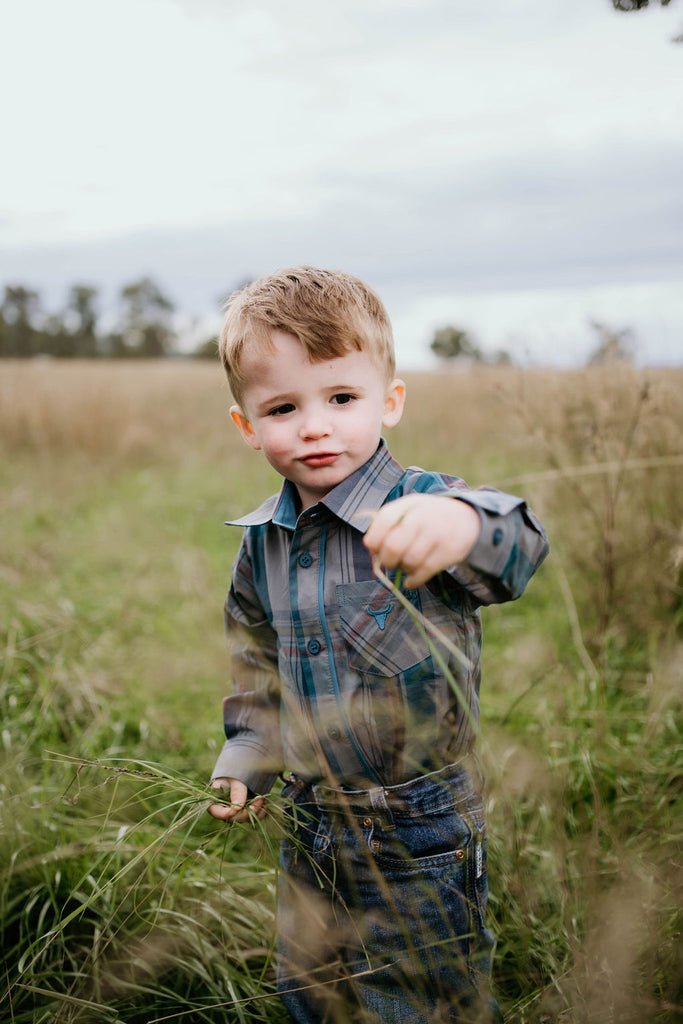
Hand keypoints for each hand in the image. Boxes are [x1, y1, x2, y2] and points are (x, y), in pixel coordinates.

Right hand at [207, 777, 266, 822]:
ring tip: (262, 801)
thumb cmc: (234, 772)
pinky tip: (264, 807)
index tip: (237, 809)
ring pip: (243, 819)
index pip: (216, 812)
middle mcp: (223, 809)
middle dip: (246, 812)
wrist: (240, 770)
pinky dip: (258, 814)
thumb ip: (236, 791)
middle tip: (259, 800)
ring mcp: (233, 812)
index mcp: (214, 800)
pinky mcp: (243, 812)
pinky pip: (250, 818)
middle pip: (232, 818)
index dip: (226, 813)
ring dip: (254, 812)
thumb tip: (238, 808)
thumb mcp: (234, 778)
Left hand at [363, 494, 480, 588]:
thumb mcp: (410, 510)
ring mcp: (438, 534)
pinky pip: (425, 571)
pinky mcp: (450, 551)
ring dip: (403, 570)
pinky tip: (411, 582)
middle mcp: (423, 517)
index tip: (374, 548)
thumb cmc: (430, 516)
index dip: (374, 539)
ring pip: (409, 561)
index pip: (383, 520)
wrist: (469, 519)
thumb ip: (388, 523)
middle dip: (387, 561)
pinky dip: (414, 581)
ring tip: (406, 567)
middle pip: (394, 546)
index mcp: (409, 504)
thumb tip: (370, 545)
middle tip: (391, 563)